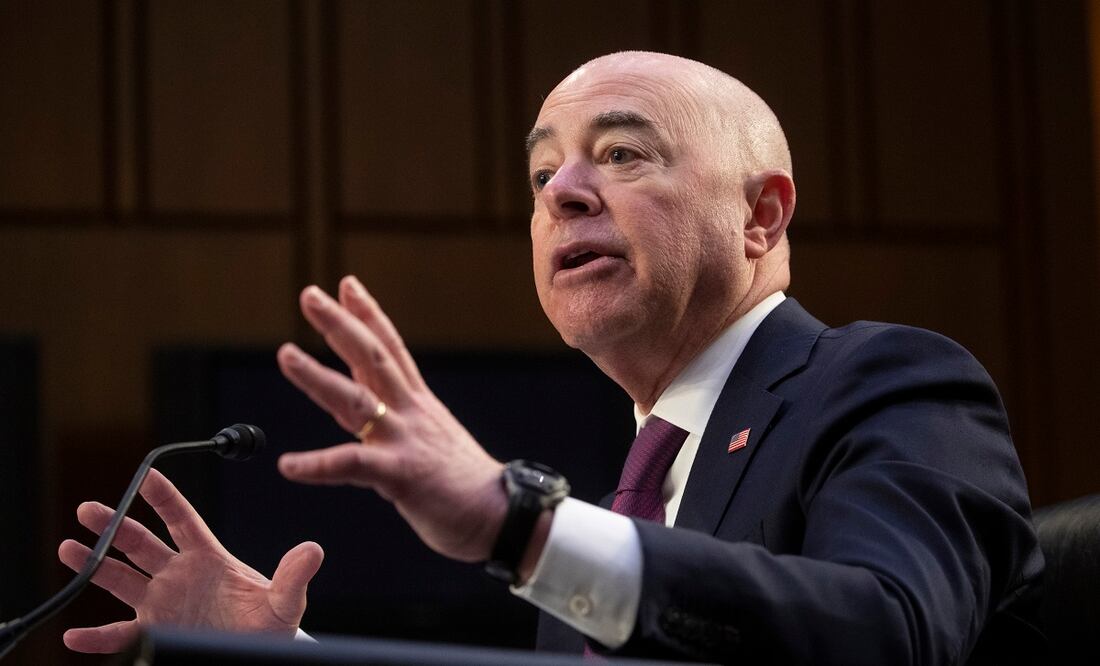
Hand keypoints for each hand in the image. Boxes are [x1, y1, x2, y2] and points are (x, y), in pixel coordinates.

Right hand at [57, 468, 323, 652]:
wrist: (260, 651)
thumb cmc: (271, 624)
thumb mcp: (285, 601)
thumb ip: (293, 576)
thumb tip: (313, 550)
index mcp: (208, 557)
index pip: (182, 520)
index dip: (164, 497)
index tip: (146, 474)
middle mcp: (178, 574)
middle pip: (140, 543)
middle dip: (114, 525)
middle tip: (88, 510)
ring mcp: (162, 601)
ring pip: (120, 578)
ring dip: (93, 565)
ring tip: (68, 549)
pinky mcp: (154, 632)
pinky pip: (119, 634)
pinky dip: (96, 637)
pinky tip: (73, 637)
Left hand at [276, 276, 506, 561]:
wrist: (503, 515)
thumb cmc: (466, 485)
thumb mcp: (430, 438)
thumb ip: (394, 417)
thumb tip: (362, 403)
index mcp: (419, 404)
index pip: (390, 349)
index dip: (368, 315)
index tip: (347, 285)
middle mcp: (411, 412)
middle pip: (372, 357)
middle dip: (340, 324)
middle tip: (310, 295)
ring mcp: (406, 439)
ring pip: (356, 399)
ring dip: (318, 376)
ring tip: (285, 353)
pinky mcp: (402, 473)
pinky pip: (352, 465)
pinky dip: (317, 465)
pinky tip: (288, 465)